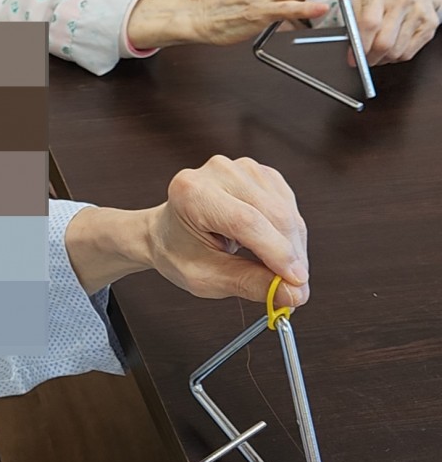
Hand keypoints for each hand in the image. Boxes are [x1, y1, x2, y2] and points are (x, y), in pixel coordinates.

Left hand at [148, 154, 308, 306]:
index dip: (277, 253)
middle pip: (273, 214)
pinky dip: (290, 233)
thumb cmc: (178, 252)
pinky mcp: (258, 173)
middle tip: (296, 290)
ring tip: (282, 273)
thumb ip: (249, 284)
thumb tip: (293, 293)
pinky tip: (279, 250)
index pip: (247, 222)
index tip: (296, 283)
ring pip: (286, 210)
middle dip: (291, 256)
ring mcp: (240, 168)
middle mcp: (218, 172)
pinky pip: (288, 204)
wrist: (165, 232)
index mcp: (192, 193)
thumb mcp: (205, 278)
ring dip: (294, 247)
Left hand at [349, 0, 440, 66]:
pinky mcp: (430, 25)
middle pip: (384, 42)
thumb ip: (353, 17)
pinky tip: (391, 48)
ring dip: (383, 58)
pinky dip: (396, 57)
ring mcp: (419, 13)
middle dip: (370, 57)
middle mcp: (403, 0)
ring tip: (377, 51)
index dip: (360, 45)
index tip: (352, 58)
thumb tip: (349, 44)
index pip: (370, 23)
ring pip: (396, 52)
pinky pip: (408, 54)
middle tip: (364, 58)